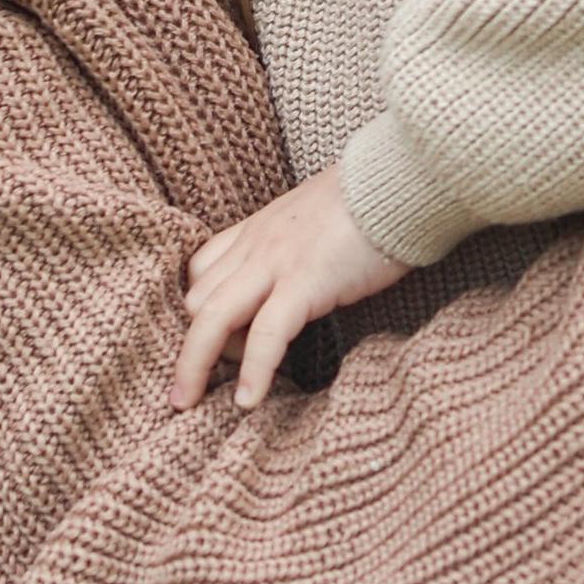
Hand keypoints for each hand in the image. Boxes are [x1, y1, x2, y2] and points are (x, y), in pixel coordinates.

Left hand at [170, 169, 406, 410]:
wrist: (399, 179)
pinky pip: (266, 333)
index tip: (206, 348)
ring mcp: (275, 262)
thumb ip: (296, 246)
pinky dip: (253, 371)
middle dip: (186, 348)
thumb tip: (305, 275)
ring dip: (195, 366)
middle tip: (184, 391)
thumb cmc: (369, 202)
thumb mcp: (315, 219)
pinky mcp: (305, 282)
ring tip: (190, 405)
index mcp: (257, 230)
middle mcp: (255, 244)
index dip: (195, 312)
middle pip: (195, 300)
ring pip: (212, 317)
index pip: (200, 270)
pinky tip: (248, 401)